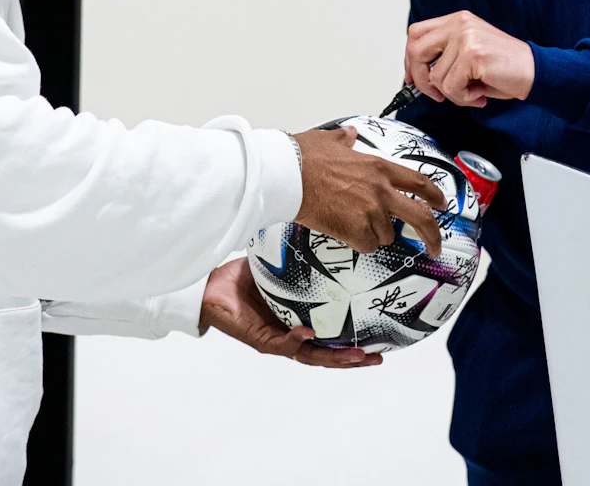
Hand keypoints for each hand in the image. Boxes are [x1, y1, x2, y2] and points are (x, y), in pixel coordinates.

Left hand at [199, 258, 382, 367]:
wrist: (210, 287)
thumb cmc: (243, 277)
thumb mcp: (279, 266)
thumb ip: (299, 258)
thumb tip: (324, 231)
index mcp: (298, 321)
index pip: (331, 336)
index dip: (353, 340)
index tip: (379, 338)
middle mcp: (290, 335)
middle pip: (328, 354)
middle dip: (353, 358)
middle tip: (378, 356)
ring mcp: (276, 340)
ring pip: (310, 357)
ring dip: (334, 359)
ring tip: (357, 356)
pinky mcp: (260, 340)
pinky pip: (282, 344)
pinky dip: (297, 341)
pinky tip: (310, 335)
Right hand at [293, 125, 447, 255]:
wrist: (287, 175)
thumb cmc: (304, 157)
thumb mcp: (329, 140)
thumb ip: (345, 140)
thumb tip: (349, 134)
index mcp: (378, 167)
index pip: (418, 182)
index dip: (434, 195)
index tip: (442, 204)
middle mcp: (381, 190)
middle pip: (421, 218)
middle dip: (432, 235)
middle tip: (435, 246)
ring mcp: (371, 211)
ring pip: (386, 234)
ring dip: (373, 233)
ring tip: (351, 221)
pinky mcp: (357, 230)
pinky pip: (366, 245)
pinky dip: (357, 242)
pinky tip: (343, 231)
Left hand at [406, 10, 534, 107]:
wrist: (536, 72)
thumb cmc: (504, 68)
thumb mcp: (468, 54)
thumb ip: (444, 57)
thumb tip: (416, 76)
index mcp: (457, 20)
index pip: (416, 33)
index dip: (410, 58)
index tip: (412, 77)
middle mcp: (459, 24)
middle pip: (416, 50)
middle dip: (420, 79)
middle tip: (436, 94)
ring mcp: (465, 37)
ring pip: (434, 76)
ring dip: (451, 94)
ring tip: (471, 92)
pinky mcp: (473, 54)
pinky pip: (450, 86)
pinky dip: (462, 98)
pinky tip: (478, 94)